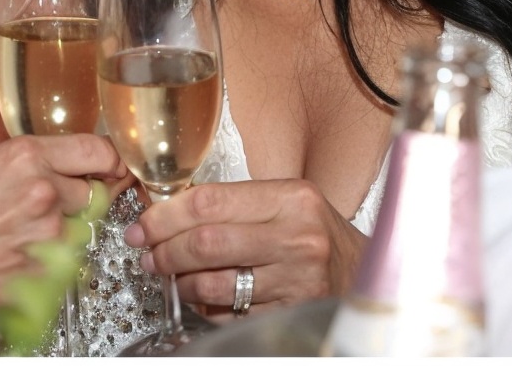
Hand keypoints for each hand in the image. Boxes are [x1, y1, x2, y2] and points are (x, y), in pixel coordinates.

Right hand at [0, 134, 123, 349]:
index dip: (107, 164)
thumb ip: (19, 172)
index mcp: (21, 158)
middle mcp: (38, 193)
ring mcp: (41, 240)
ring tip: (7, 251)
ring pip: (77, 238)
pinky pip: (59, 276)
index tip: (109, 171)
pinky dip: (40, 278)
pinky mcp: (37, 283)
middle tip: (32, 222)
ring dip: (55, 245)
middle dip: (72, 209)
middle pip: (92, 197)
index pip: (97, 152)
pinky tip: (3, 275)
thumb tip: (55, 173)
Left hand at [124, 180, 366, 316]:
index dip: (166, 214)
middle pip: (206, 242)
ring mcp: (297, 279)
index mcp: (292, 198)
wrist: (367, 274)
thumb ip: (238, 204)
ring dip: (181, 283)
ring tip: (172, 277)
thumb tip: (170, 211)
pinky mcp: (292, 313)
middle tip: (148, 254)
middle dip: (165, 250)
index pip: (210, 200)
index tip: (144, 225)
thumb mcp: (288, 204)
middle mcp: (298, 236)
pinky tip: (204, 297)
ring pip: (213, 282)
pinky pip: (231, 313)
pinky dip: (208, 307)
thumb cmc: (319, 235)